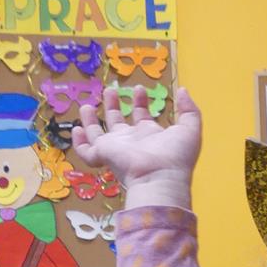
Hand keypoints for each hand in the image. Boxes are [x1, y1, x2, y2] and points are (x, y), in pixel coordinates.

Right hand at [73, 85, 201, 210]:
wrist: (160, 178)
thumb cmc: (176, 156)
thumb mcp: (190, 128)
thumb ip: (189, 109)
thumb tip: (183, 90)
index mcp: (150, 136)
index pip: (142, 117)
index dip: (141, 102)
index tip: (140, 89)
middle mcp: (131, 142)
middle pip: (118, 122)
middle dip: (115, 106)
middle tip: (112, 90)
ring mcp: (116, 149)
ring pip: (99, 134)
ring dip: (92, 119)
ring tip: (87, 104)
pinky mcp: (103, 155)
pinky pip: (86, 152)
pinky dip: (79, 142)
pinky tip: (76, 129)